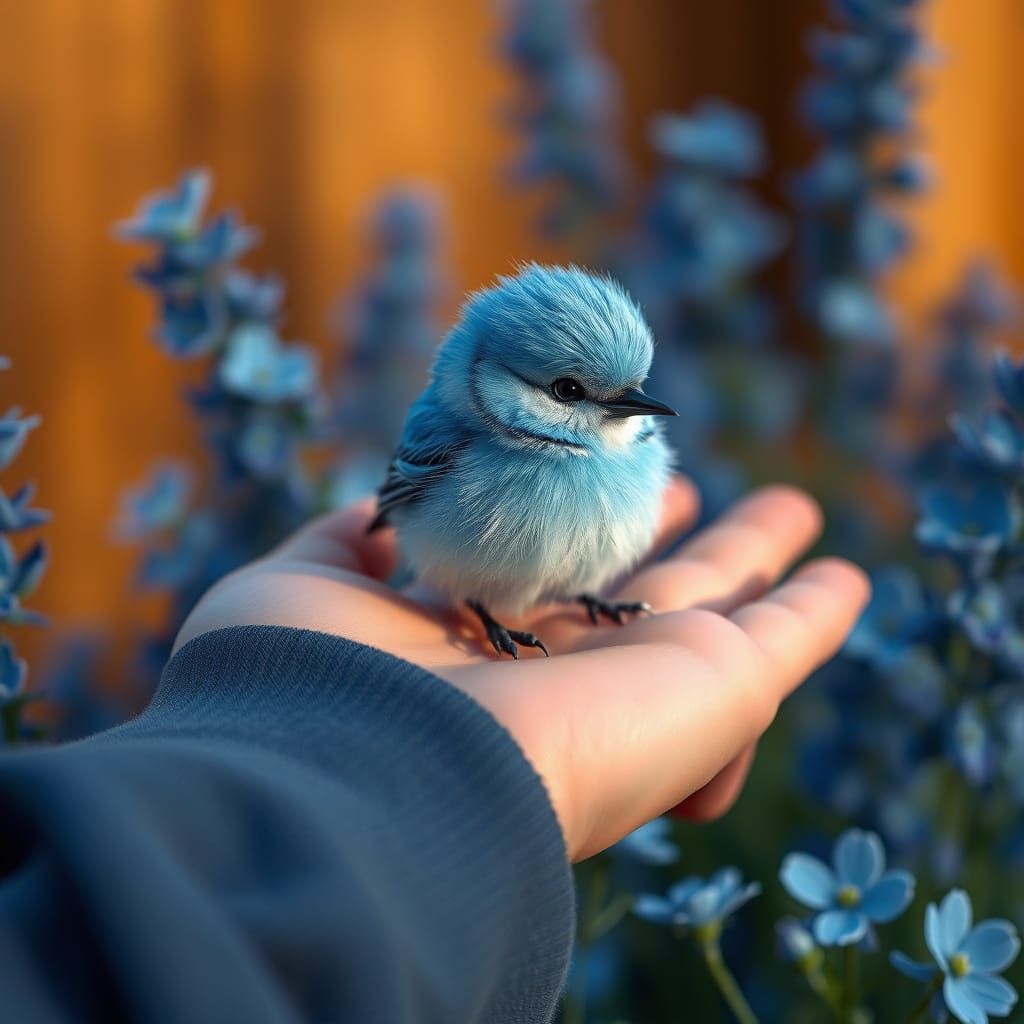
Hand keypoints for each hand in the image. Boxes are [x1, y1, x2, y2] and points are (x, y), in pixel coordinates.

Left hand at [174, 478, 867, 861]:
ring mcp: (642, 683)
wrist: (371, 793)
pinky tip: (850, 578)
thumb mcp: (301, 594)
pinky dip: (820, 615)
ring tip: (796, 510)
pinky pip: (787, 646)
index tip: (583, 475)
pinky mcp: (714, 693)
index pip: (535, 584)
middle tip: (691, 485)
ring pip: (720, 611)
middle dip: (664, 540)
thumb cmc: (309, 690)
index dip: (561, 529)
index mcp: (477, 651)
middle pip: (632, 590)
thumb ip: (341, 550)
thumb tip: (369, 521)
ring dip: (758, 561)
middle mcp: (564, 673)